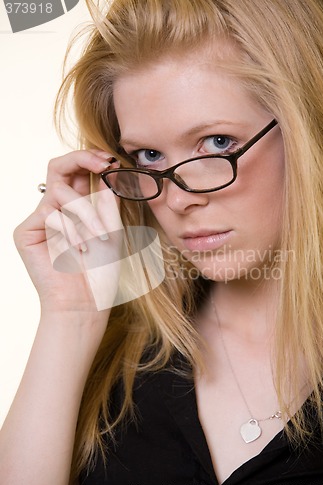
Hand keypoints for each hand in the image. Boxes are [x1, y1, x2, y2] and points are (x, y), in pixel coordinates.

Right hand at [14, 150, 122, 313]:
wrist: (85, 303)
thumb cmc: (100, 271)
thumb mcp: (112, 230)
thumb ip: (107, 201)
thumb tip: (107, 173)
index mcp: (75, 208)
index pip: (76, 172)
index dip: (90, 158)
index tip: (111, 160)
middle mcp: (55, 210)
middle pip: (58, 167)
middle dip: (82, 159)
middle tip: (103, 164)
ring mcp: (39, 220)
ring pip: (61, 192)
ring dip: (87, 213)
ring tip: (100, 237)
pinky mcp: (26, 232)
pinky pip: (50, 214)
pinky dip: (71, 230)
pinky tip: (80, 249)